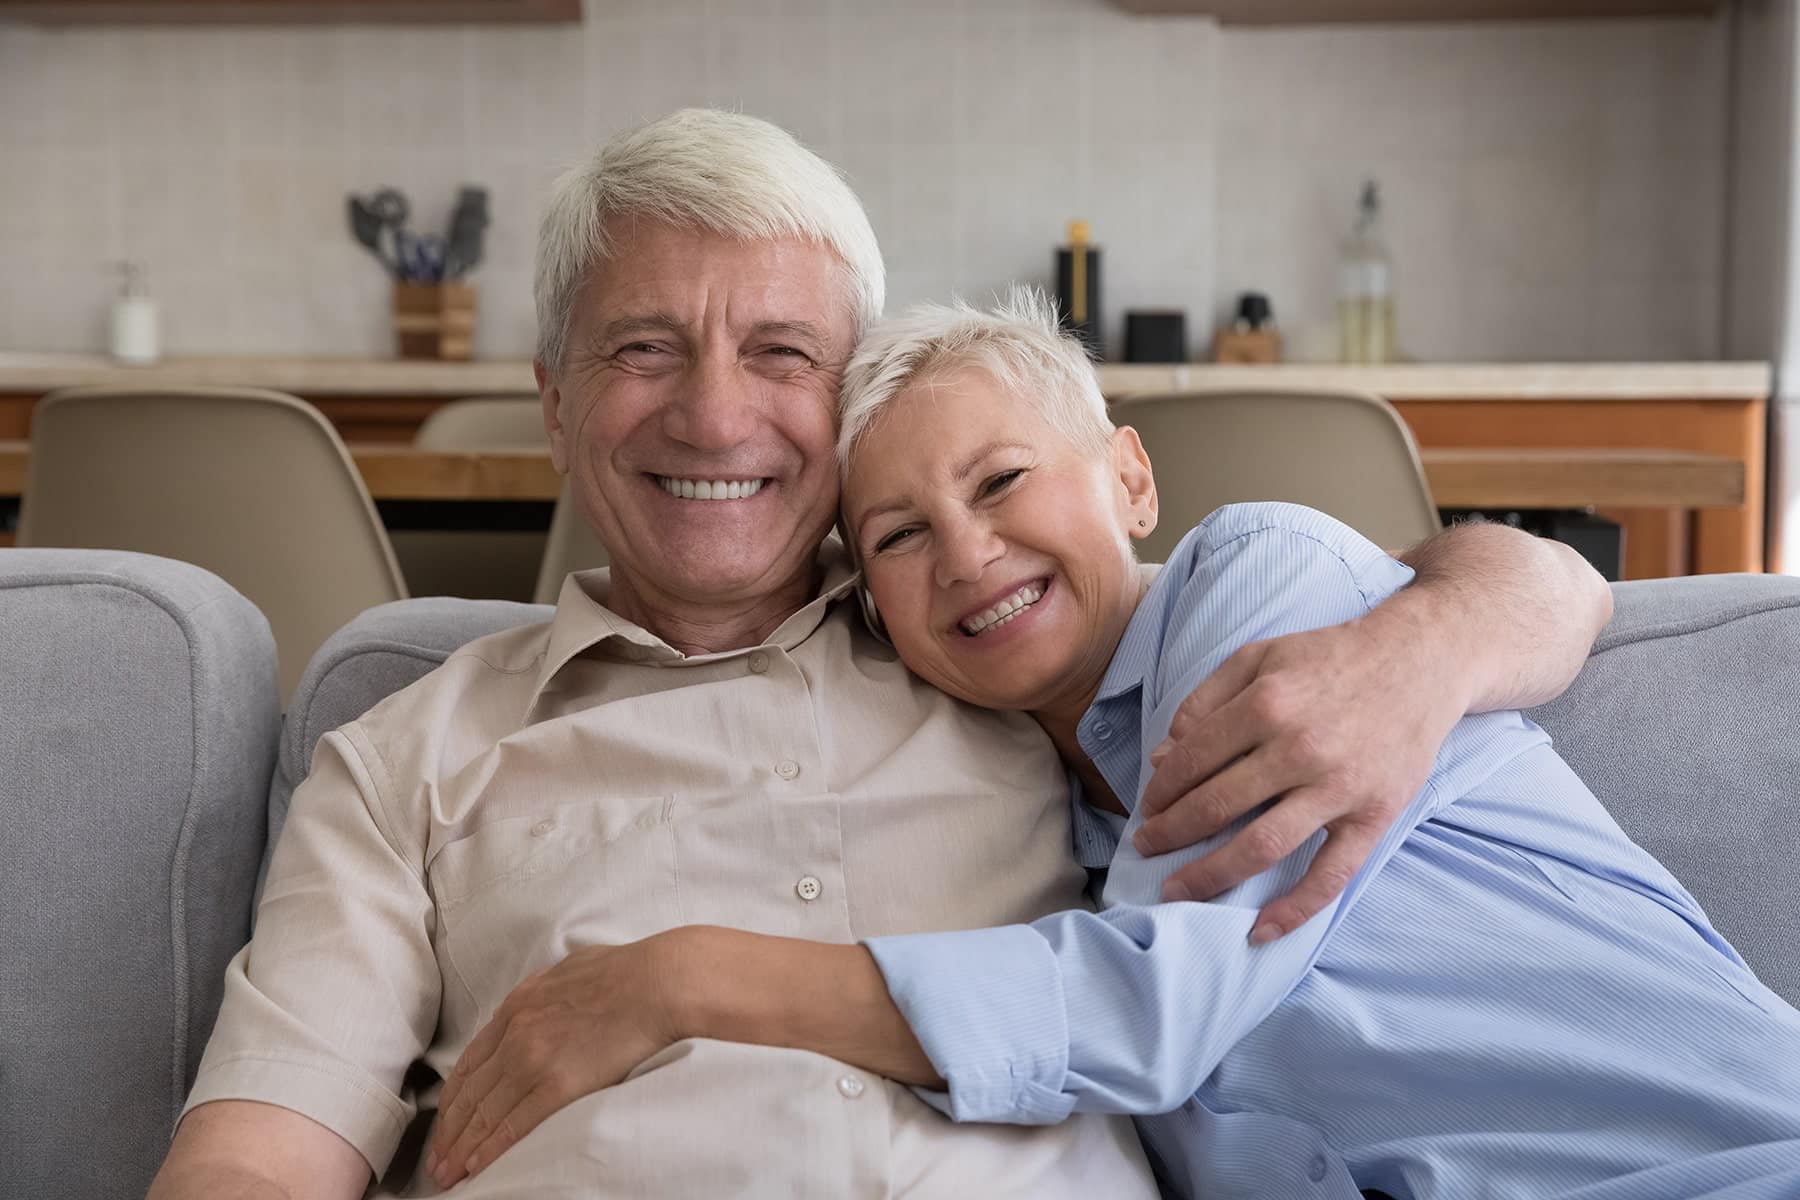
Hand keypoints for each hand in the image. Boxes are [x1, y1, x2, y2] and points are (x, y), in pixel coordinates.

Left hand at [425, 934, 682, 1188]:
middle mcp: (515, 1034)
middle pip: (469, 1094)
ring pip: (485, 1113)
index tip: (445, 1122)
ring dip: (462, 1148)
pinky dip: (492, 1148)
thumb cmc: (623, 971)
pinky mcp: (559, 1083)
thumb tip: (542, 994)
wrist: (655, 983)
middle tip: (437, 1161)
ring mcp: (534, 1060)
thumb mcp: (566, 969)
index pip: (469, 1063)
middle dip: (448, 1132)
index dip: (452, 1100)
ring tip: (449, 1174)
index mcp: (516, 1007)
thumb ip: (543, 989)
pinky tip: (478, 1166)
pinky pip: (515, 1124)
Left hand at [1134, 603, 1465, 941]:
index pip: (1193, 760)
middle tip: (1147, 848)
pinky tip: (1258, 931)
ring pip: (1260, 846)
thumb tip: (1163, 755)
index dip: (1161, 789)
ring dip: (1209, 875)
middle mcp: (1299, 748)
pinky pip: (1330, 875)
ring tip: (1176, 890)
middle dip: (1170, 834)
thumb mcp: (1259, 657)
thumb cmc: (1331, 658)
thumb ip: (1205, 701)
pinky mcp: (1373, 816)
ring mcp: (1338, 788)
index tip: (1147, 807)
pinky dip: (1294, 909)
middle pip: (1216, 806)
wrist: (1420, 661)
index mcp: (1266, 703)